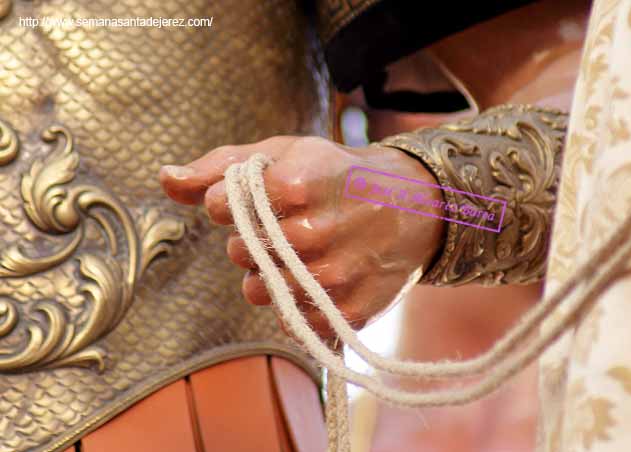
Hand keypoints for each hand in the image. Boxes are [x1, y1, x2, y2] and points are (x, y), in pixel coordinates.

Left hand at [159, 136, 444, 337]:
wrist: (413, 204)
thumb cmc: (336, 175)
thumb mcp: (284, 153)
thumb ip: (219, 166)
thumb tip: (164, 176)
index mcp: (299, 183)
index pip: (223, 205)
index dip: (229, 203)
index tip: (251, 197)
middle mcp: (319, 231)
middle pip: (240, 252)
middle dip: (250, 240)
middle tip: (283, 225)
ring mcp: (338, 275)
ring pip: (261, 291)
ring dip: (269, 274)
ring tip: (300, 253)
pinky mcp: (353, 309)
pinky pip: (295, 320)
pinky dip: (296, 302)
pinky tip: (316, 278)